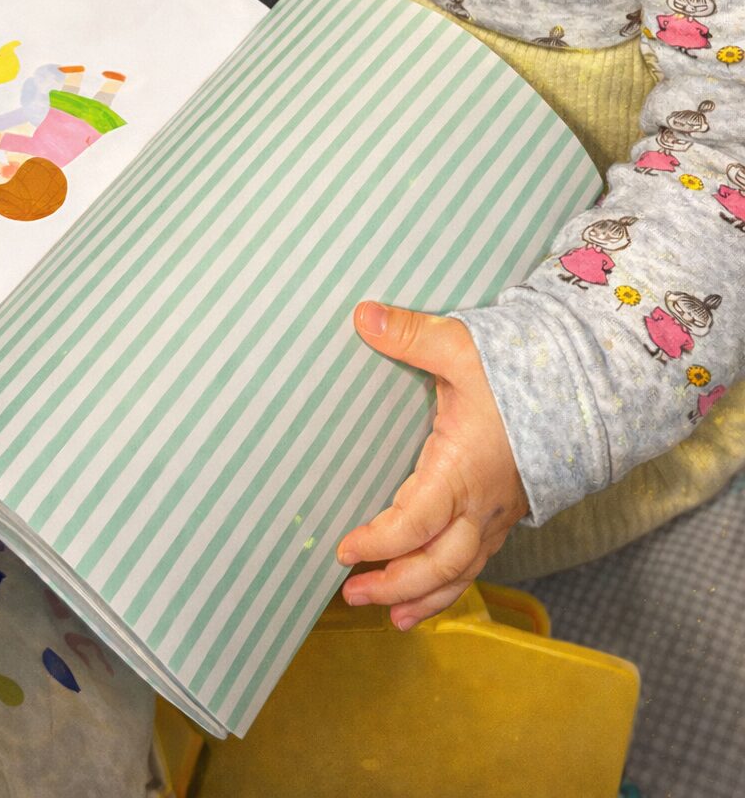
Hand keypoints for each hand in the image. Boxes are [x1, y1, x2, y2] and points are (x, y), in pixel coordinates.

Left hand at [337, 300, 526, 628]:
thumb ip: (410, 335)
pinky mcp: (508, 513)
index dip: (378, 543)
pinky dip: (451, 583)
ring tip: (389, 616)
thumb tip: (361, 315)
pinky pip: (478, 560)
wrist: (587, 383)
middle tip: (352, 593)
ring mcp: (499, 513)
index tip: (343, 550)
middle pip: (438, 565)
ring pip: (462, 572)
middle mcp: (482, 504)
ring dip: (424, 597)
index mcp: (463, 470)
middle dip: (395, 585)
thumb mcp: (461, 346)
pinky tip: (429, 593)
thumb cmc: (521, 368)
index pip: (414, 523)